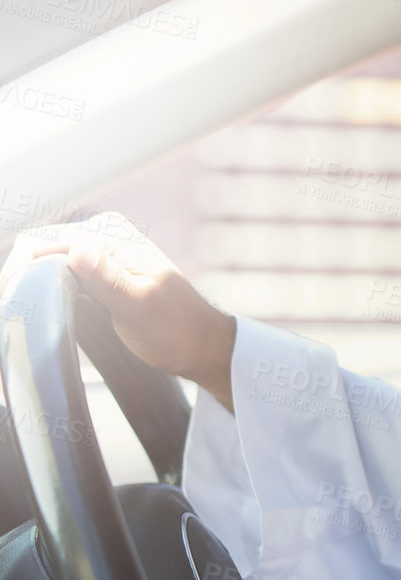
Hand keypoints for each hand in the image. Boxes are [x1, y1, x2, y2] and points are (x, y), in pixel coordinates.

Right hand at [1, 213, 236, 410]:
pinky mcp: (98, 271)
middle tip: (13, 314)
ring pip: (43, 260)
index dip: (19, 271)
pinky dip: (43, 288)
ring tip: (21, 314)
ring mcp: (99, 251)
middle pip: (37, 248)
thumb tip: (77, 251)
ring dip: (29, 284)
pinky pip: (57, 271)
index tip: (10, 302)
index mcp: (111, 235)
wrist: (202, 345)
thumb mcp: (140, 308)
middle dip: (20, 277)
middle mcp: (102, 234)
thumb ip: (108, 280)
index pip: (42, 242)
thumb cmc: (176, 331)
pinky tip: (39, 309)